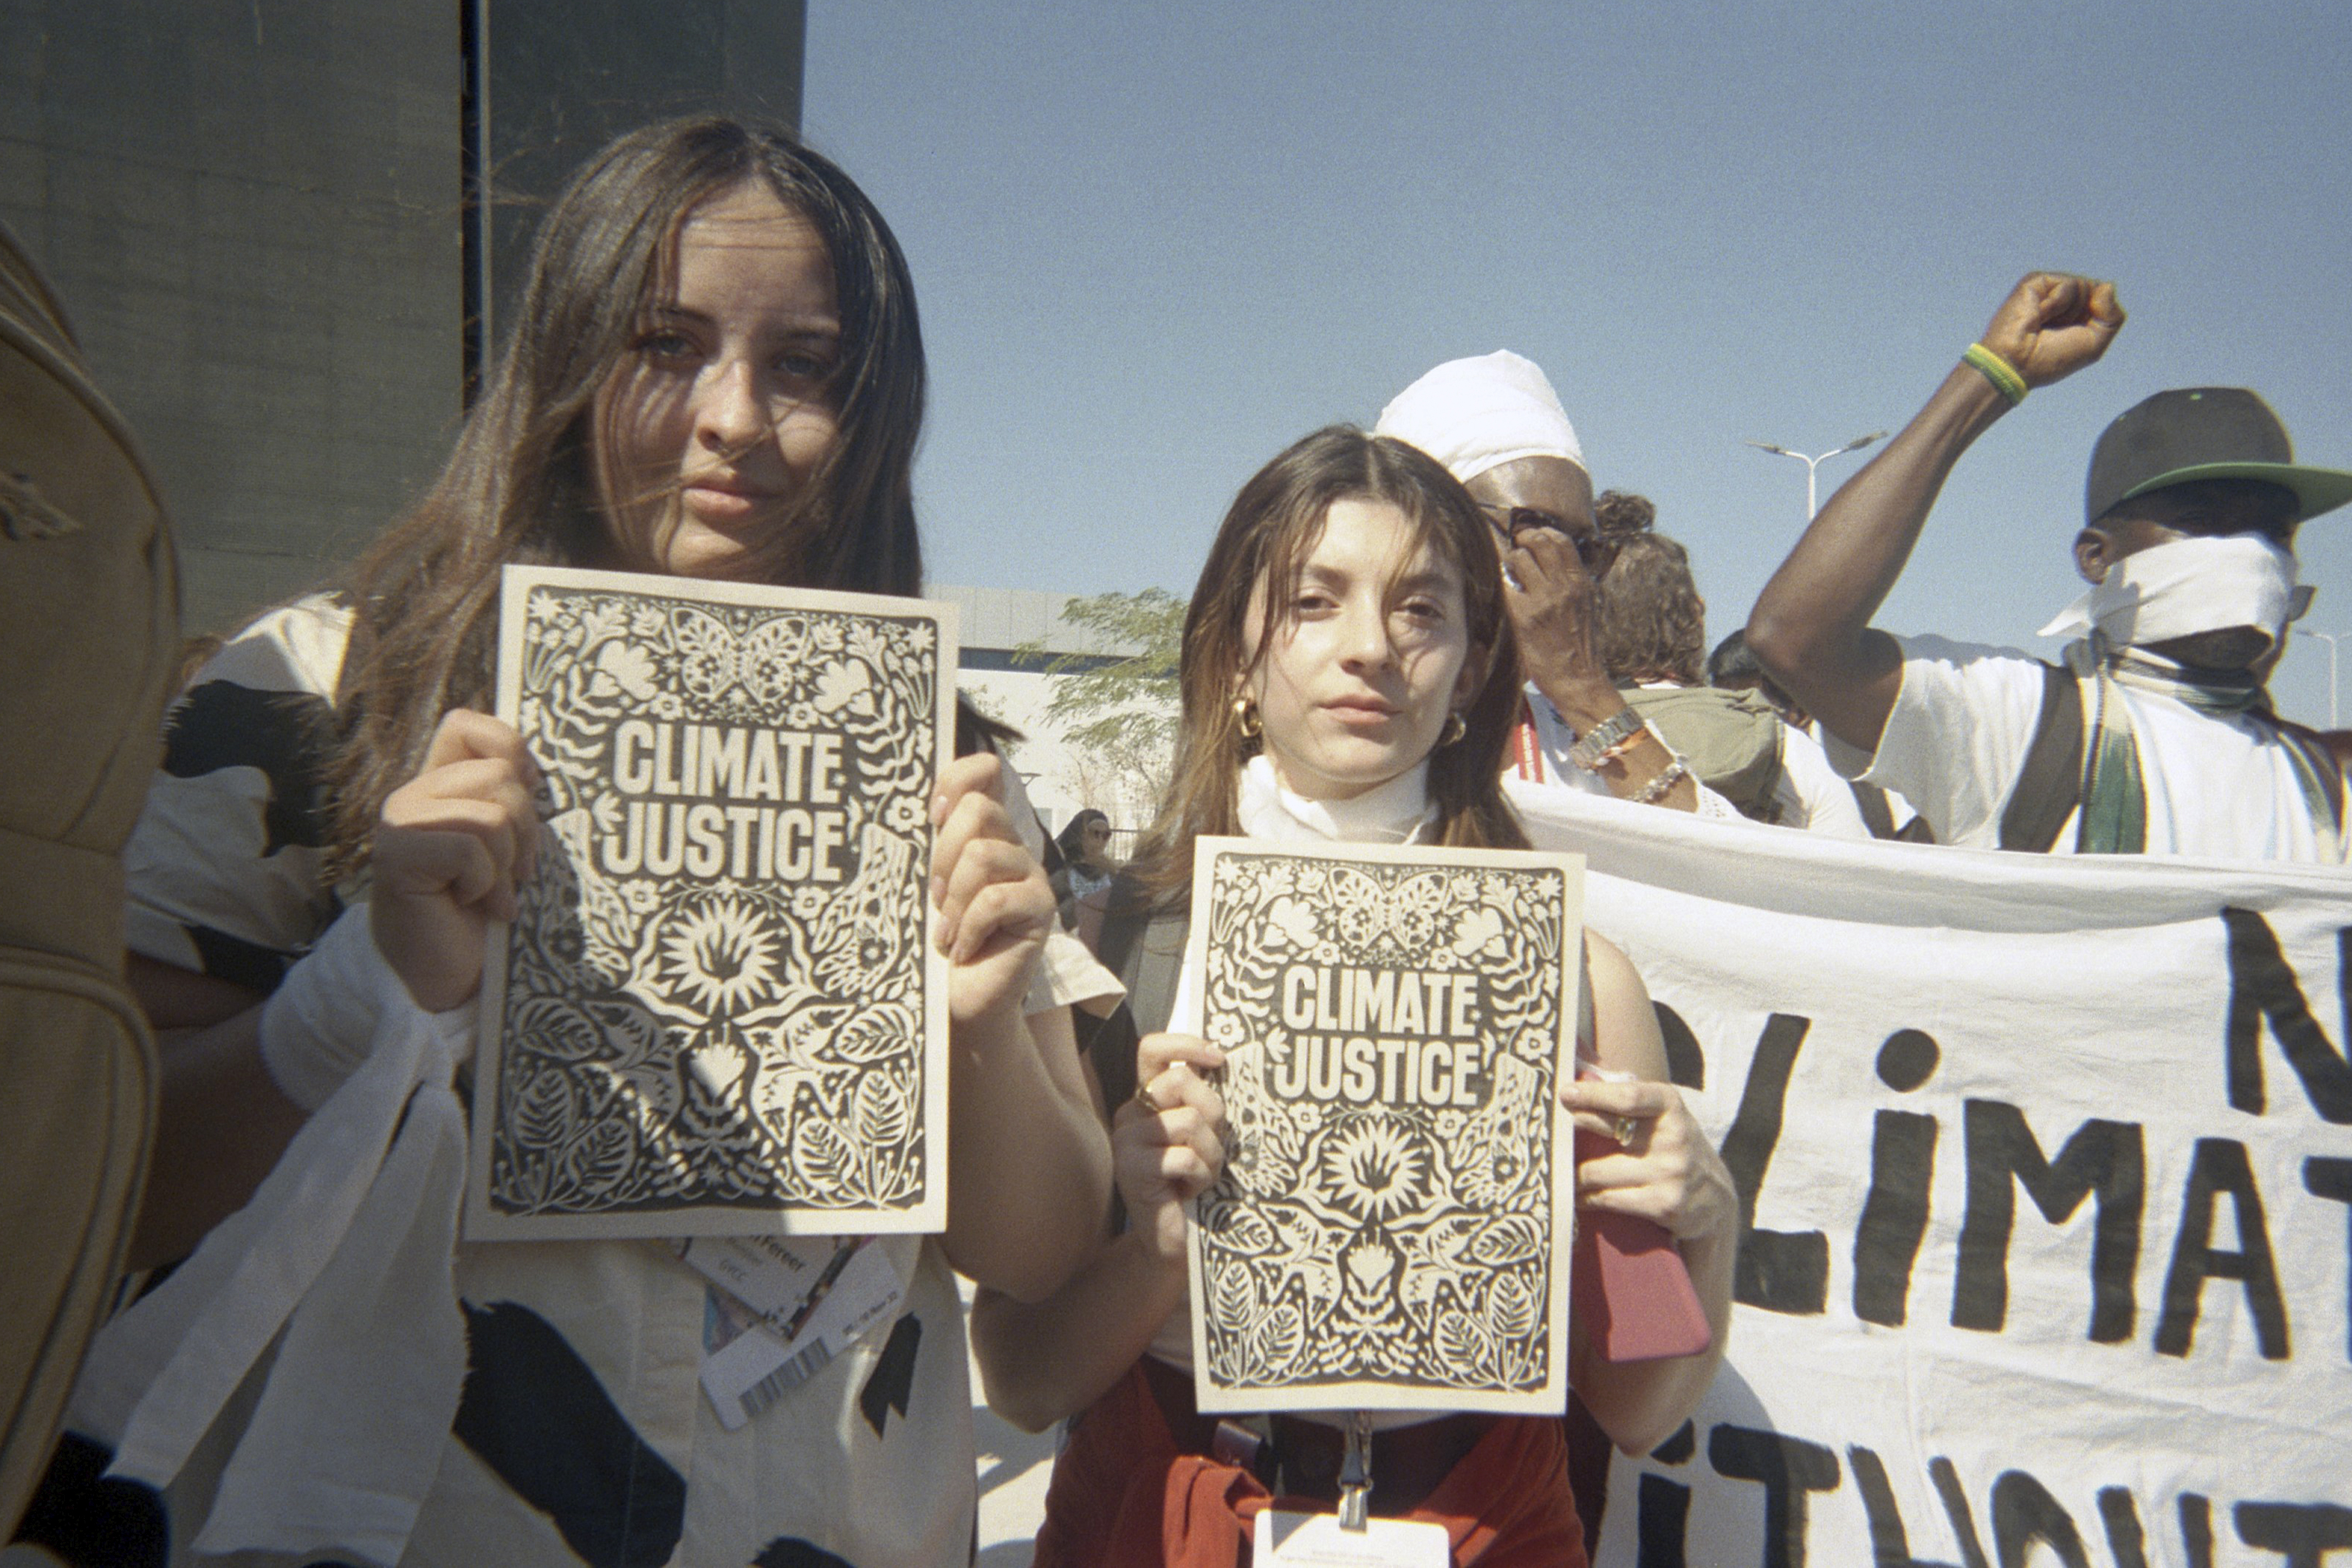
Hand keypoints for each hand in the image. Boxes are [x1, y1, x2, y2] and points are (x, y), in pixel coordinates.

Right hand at [372, 709, 540, 1012]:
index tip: (526, 799)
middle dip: (525, 830)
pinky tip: (471, 905)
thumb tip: (532, 770)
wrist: (445, 976)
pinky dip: (486, 883)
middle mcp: (413, 794)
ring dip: (505, 864)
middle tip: (512, 873)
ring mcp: (399, 820)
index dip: (510, 751)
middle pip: (500, 774)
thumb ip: (510, 801)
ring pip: (492, 813)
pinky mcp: (397, 853)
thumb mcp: (508, 846)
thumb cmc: (481, 913)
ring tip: (489, 894)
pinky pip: (472, 847)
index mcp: (439, 784)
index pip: (468, 725)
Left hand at [931, 751, 1054, 1025]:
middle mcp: (1010, 843)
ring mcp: (1029, 873)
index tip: (932, 817)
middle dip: (944, 856)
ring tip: (945, 932)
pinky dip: (967, 929)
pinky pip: (996, 899)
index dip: (957, 780)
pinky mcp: (1041, 906)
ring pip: (983, 855)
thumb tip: (898, 805)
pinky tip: (961, 950)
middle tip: (934, 900)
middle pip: (978, 810)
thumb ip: (924, 845)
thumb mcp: (920, 886)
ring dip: (953, 901)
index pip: (985, 771)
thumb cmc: (931, 943)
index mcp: (980, 830)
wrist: (954, 1001)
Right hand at [1114, 1034, 1226, 1262]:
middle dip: (1213, 1114)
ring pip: (1188, 1120)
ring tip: (1201, 1176)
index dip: (1185, 1045)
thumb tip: (1220, 1059)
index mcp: (1147, 1100)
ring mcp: (1126, 1140)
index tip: (1218, 1059)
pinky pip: (1184, 1156)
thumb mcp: (1205, 1133)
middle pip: (1181, 1080)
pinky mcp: (1130, 1169)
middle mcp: (1131, 1114)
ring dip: (1210, 1153)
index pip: (1152, 1050)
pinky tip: (1190, 1192)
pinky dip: (1200, 1176)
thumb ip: (1203, 1100)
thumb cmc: (1196, 1183)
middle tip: (1212, 1147)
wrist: (1177, 1241)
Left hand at [1504, 527, 1617, 728]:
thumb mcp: (1586, 607)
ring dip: (1509, 562)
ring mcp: (1544, 600)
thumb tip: (1553, 563)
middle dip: (1522, 538)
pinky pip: (1504, 588)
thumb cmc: (1581, 647)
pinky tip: (1500, 593)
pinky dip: (1500, 586)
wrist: (1580, 680)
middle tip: (1515, 546)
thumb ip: (1572, 584)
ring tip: (1509, 574)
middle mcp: (1565, 586)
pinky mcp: (1525, 618)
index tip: (1532, 536)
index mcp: (1581, 582)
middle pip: (1539, 542)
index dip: (1542, 532)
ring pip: (1518, 559)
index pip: (1561, 541)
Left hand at [1560, 1076, 1734, 1244]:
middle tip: (1545, 1136)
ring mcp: (1670, 1173)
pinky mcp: (1664, 1205)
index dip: (1594, 1094)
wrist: (1716, 1200)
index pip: (1629, 1096)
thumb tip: (1578, 1078)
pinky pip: (1607, 1199)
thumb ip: (1628, 1100)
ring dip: (1572, 1174)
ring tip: (1554, 1171)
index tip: (1565, 1094)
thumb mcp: (1663, 1117)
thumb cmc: (1675, 1149)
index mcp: (1670, 1106)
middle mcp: (1674, 1137)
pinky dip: (1586, 1199)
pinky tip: (1576, 1197)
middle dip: (1570, 1135)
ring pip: (1597, 1172)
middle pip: (1605, 1132)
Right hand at [1980, 272, 2125, 389]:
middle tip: (2058, 330)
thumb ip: (2113, 316)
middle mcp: (2062, 299)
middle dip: (2085, 313)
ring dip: (2069, 311)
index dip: (2098, 316)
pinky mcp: (2035, 282)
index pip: (2103, 298)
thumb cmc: (2051, 359)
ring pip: (2083, 285)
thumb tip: (2106, 285)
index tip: (2076, 334)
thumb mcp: (2094, 344)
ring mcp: (2048, 290)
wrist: (2017, 363)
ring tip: (2045, 324)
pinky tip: (2039, 316)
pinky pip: (2066, 284)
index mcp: (2076, 313)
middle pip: (2095, 289)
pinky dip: (2057, 304)